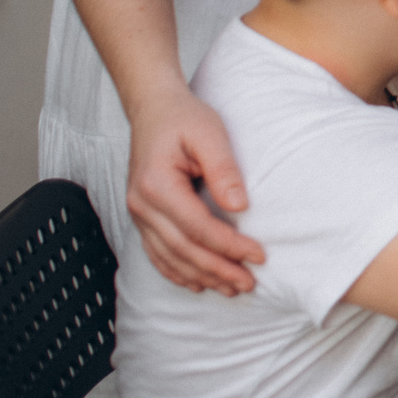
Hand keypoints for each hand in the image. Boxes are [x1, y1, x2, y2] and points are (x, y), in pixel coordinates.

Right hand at [125, 87, 265, 294]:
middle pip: (183, 249)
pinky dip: (177, 272)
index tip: (259, 255)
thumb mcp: (210, 133)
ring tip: (231, 288)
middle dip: (218, 270)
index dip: (229, 246)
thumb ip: (224, 169)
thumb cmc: (184, 118)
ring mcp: (138, 213)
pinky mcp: (143, 216)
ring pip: (169, 257)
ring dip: (200, 276)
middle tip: (249, 283)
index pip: (198, 228)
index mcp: (156, 185)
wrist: (153, 109)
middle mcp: (141, 204)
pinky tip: (197, 283)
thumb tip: (239, 207)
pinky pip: (157, 253)